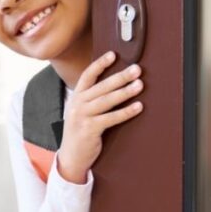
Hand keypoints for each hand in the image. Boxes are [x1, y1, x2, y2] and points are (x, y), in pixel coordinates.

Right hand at [56, 51, 143, 183]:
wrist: (71, 157)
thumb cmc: (80, 132)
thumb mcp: (81, 111)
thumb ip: (92, 98)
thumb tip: (114, 84)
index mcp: (76, 97)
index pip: (87, 75)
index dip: (100, 64)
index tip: (113, 55)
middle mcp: (77, 104)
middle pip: (101, 86)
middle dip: (120, 76)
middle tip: (136, 70)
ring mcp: (82, 116)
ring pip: (107, 100)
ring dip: (125, 92)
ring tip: (139, 85)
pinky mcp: (90, 129)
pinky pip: (111, 118)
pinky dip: (126, 112)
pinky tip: (138, 107)